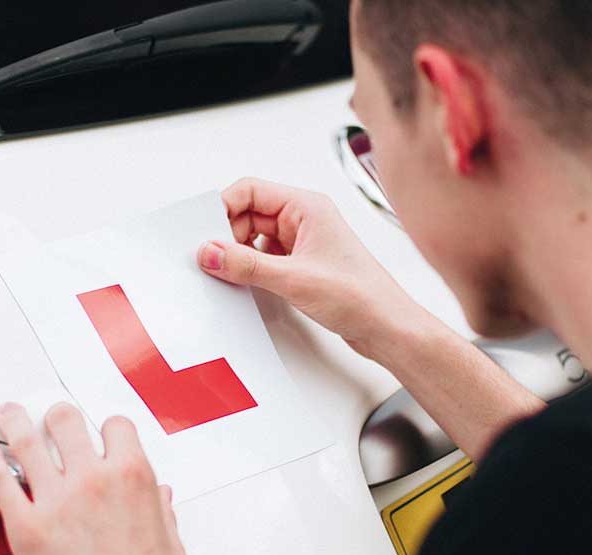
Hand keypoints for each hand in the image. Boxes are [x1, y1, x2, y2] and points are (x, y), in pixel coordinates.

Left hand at [0, 403, 195, 554]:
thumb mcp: (170, 542)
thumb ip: (159, 510)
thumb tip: (158, 497)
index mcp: (133, 476)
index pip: (115, 426)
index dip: (106, 428)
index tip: (101, 434)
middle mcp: (93, 479)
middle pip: (66, 421)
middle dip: (59, 417)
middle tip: (52, 420)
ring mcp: (56, 501)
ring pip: (26, 439)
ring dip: (14, 421)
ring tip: (8, 414)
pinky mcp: (26, 528)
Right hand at [199, 177, 426, 359]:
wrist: (386, 326)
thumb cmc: (361, 295)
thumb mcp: (293, 278)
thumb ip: (246, 265)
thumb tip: (211, 252)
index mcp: (307, 206)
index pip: (251, 190)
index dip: (223, 207)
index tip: (205, 231)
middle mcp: (303, 219)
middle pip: (248, 214)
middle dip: (227, 235)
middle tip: (213, 258)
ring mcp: (301, 242)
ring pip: (253, 237)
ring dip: (238, 253)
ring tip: (230, 273)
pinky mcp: (300, 264)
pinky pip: (263, 258)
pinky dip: (250, 268)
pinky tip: (245, 282)